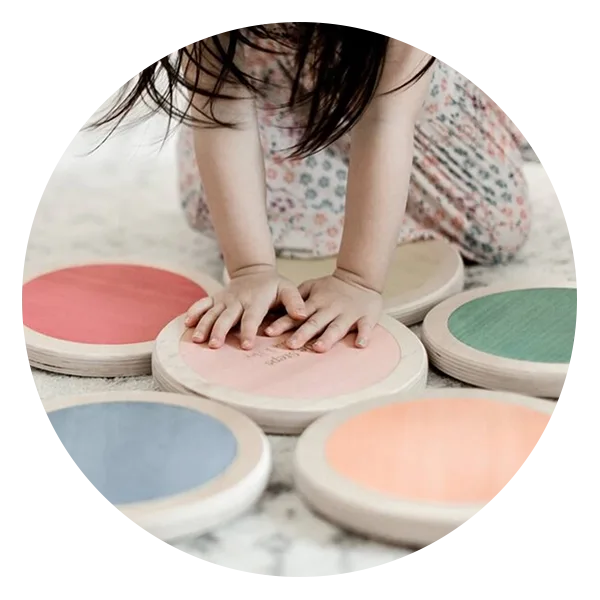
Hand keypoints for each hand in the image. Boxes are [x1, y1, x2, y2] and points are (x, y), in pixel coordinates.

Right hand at [184, 265, 306, 349]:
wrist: (254, 271)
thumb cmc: (274, 286)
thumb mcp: (288, 289)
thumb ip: (295, 302)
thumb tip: (302, 316)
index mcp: (256, 300)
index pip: (251, 318)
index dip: (248, 331)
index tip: (246, 346)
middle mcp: (237, 300)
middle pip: (227, 317)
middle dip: (219, 331)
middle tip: (214, 346)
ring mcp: (224, 299)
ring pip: (211, 313)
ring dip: (204, 326)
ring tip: (198, 340)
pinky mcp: (215, 299)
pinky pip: (202, 304)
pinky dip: (194, 312)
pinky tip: (186, 324)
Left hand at [264, 269, 382, 351]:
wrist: (360, 277)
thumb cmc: (333, 286)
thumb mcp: (312, 285)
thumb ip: (296, 297)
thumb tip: (276, 308)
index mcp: (316, 303)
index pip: (297, 314)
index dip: (283, 323)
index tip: (270, 332)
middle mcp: (330, 309)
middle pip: (315, 323)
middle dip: (303, 334)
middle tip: (291, 345)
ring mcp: (348, 314)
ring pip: (337, 327)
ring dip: (328, 338)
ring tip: (319, 348)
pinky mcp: (365, 317)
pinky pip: (365, 327)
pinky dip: (364, 335)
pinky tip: (360, 344)